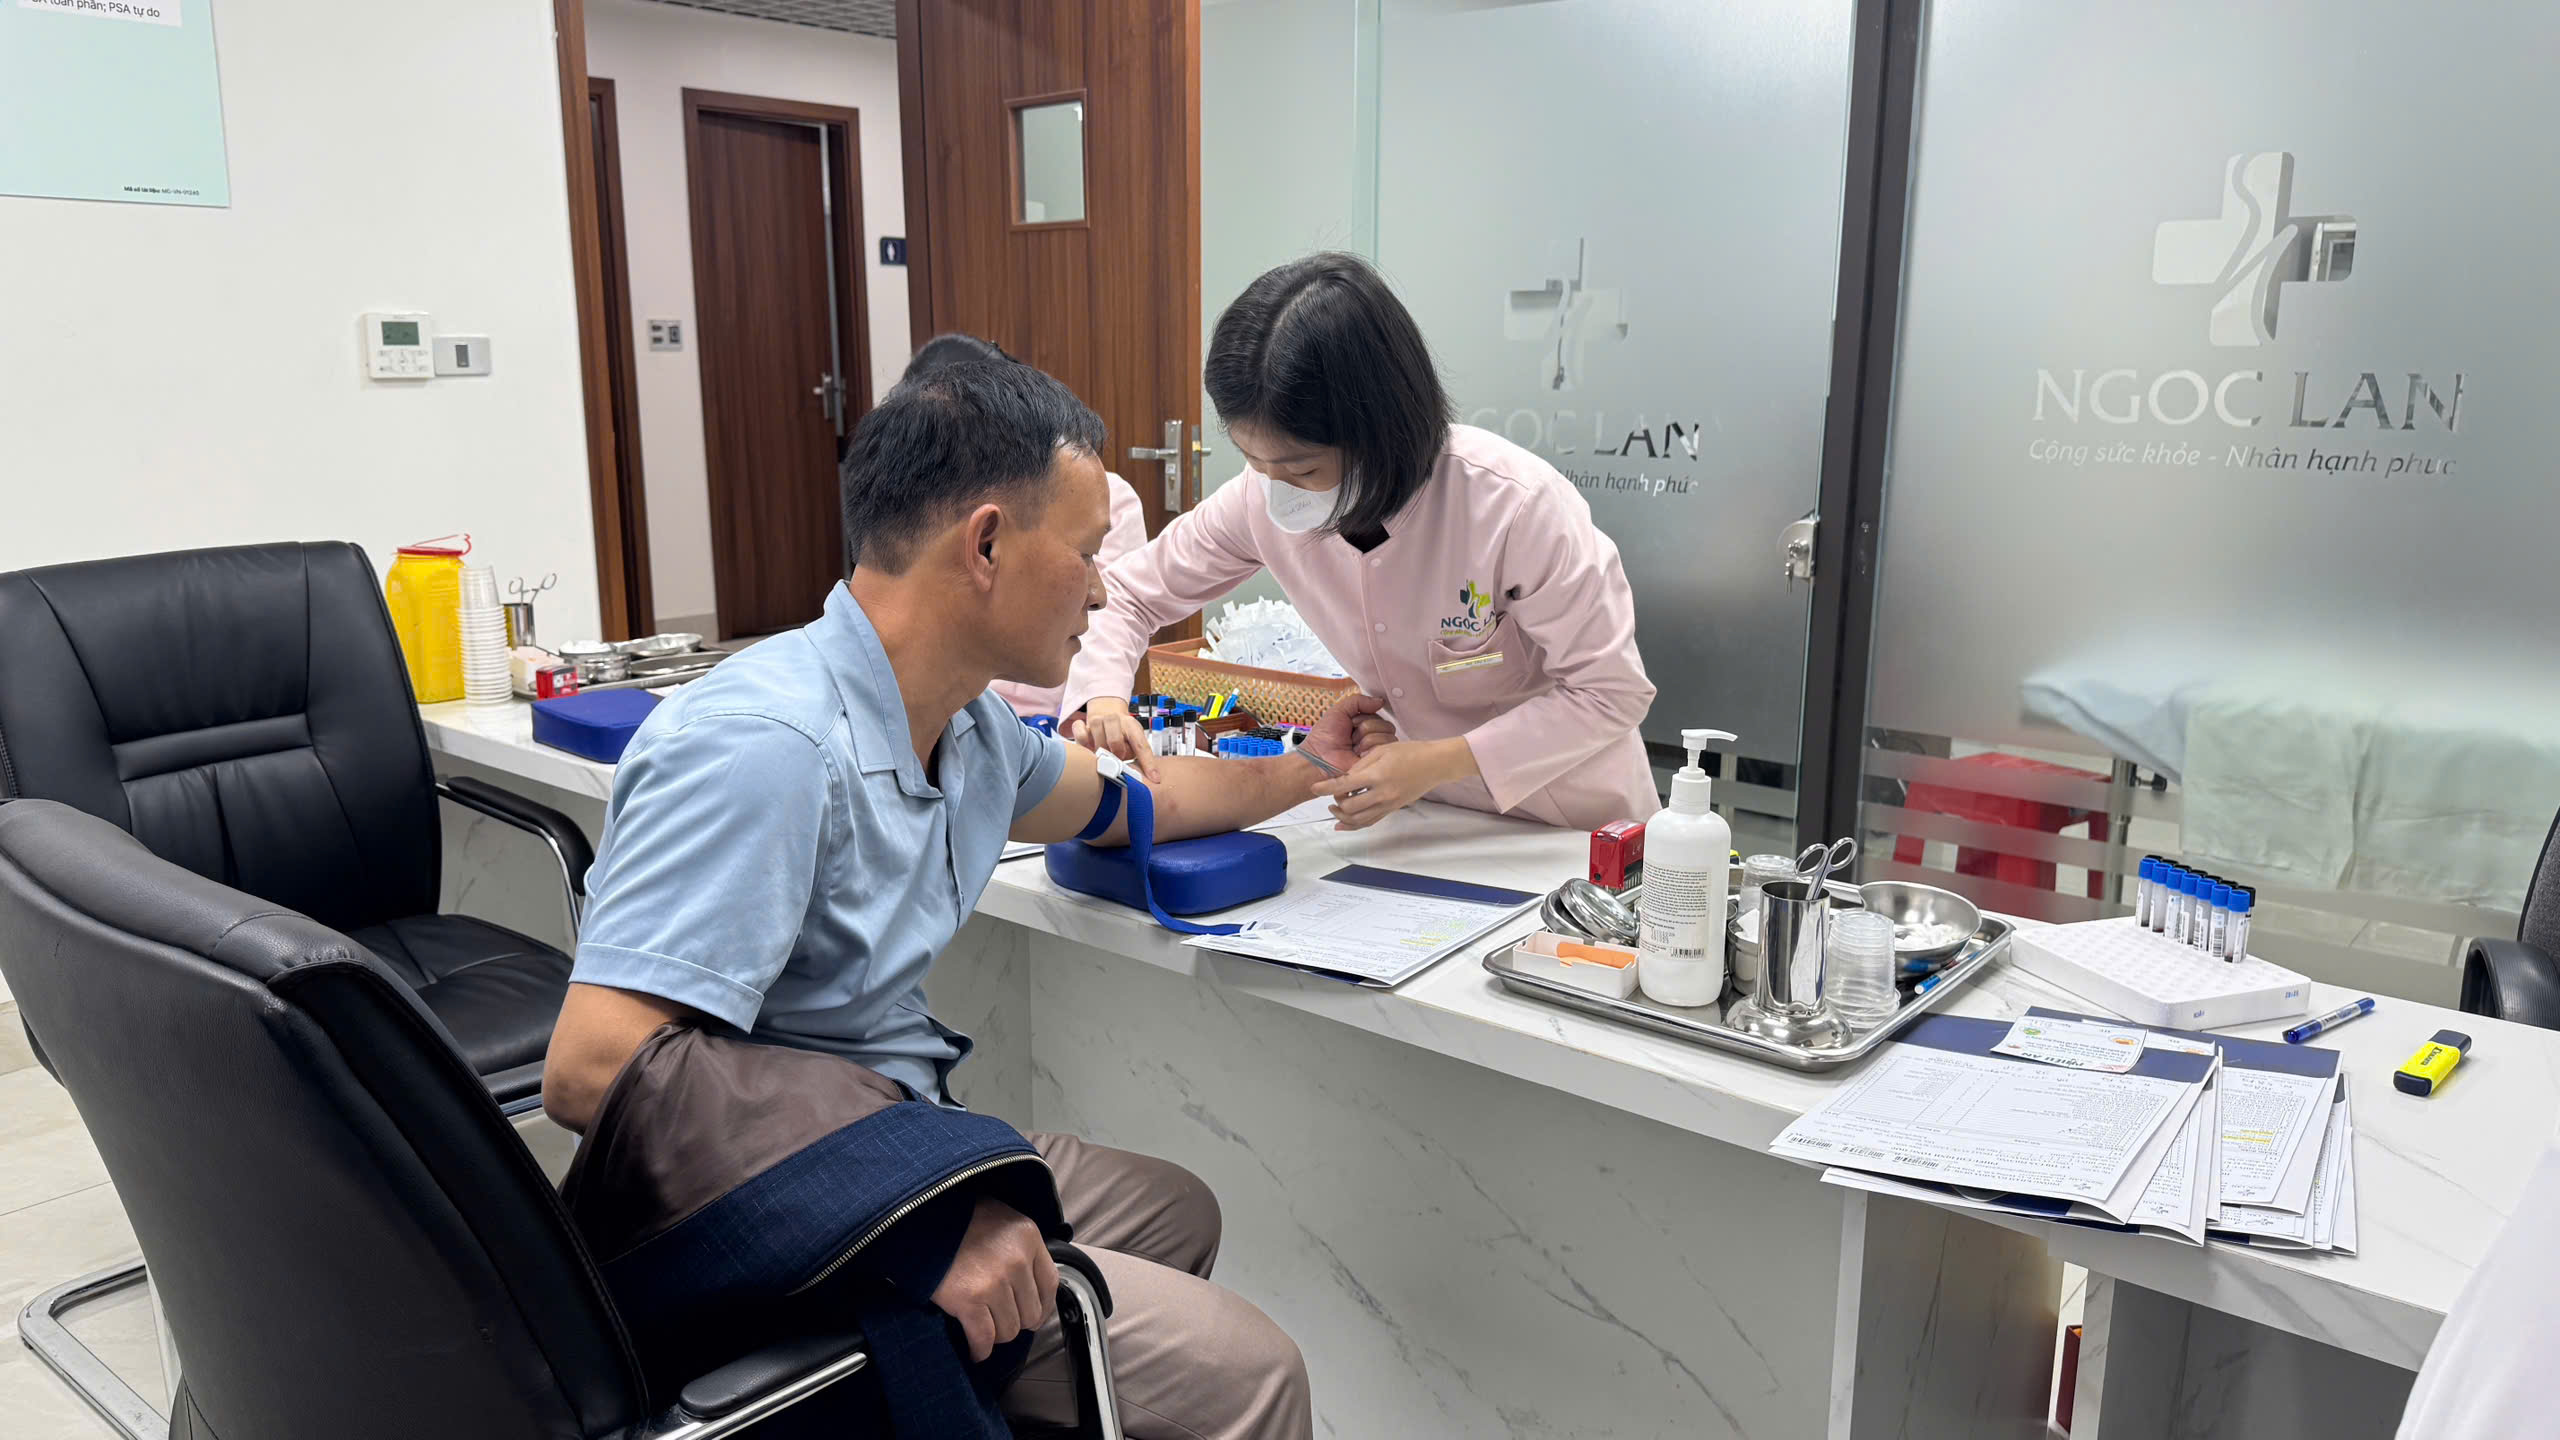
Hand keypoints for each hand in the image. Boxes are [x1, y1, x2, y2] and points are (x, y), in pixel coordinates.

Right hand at [929, 1197, 1056, 1362]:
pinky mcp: (969, 1300)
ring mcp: (994, 1282)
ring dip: (996, 1335)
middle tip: (999, 1319)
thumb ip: (1019, 1247)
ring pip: (1009, 1330)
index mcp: (1028, 1237)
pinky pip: (983, 1338)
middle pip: (1030, 1313)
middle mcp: (1017, 1261)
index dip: (1042, 1306)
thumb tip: (1028, 1284)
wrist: (918, 1218)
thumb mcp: (1001, 1220)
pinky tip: (976, 1350)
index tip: (1033, 1315)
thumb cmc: (959, 1218)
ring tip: (984, 1328)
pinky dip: (980, 1349)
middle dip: (1016, 1321)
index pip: (1050, 1284)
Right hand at [1067, 697, 1159, 781]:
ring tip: (1104, 752)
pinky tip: (1088, 746)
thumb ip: (1137, 757)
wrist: (1106, 711)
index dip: (1148, 763)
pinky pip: (1080, 734)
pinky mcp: (1083, 724)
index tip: (1154, 778)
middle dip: (1117, 755)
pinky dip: (1083, 742)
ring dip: (1101, 752)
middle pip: (1115, 742)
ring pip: (1098, 741)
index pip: (1142, 746)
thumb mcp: (1133, 741)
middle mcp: (1115, 720)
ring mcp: (1098, 720)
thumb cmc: (1121, 732)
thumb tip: (1139, 779)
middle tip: (1116, 757)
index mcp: (1132, 726)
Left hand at [1303, 692, 1393, 773]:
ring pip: (1386, 736)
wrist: (1319, 758)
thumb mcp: (1339, 711)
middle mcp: (1373, 737)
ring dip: (1365, 740)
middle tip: (1351, 737)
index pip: (1380, 714)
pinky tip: (1358, 756)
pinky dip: (1369, 750)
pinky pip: (1384, 749)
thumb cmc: (1324, 738)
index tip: (1350, 723)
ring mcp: (1376, 751)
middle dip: (1365, 728)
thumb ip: (1359, 701)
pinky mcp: (1378, 763)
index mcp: (1365, 725)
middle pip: (1386, 724)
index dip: (1363, 717)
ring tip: (1353, 748)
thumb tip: (1380, 701)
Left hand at [1315, 736, 1478, 830]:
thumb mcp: (1382, 750)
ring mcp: (1388, 804)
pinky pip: (1370, 822)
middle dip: (1336, 802)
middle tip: (1332, 794)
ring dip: (1342, 816)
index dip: (1325, 787)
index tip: (1314, 787)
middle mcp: (1381, 794)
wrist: (1435, 765)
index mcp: (1377, 775)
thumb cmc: (1410, 752)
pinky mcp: (1392, 809)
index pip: (1344, 785)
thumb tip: (1346, 778)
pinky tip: (1343, 825)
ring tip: (1335, 808)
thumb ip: (1361, 765)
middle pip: (1349, 807)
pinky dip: (1354, 825)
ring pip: (1358, 819)